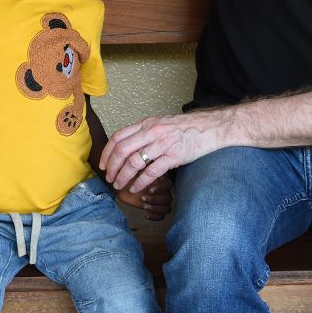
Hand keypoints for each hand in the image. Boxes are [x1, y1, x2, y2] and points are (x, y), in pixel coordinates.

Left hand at [100, 109, 227, 193]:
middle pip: (122, 150)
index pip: (118, 137)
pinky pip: (152, 171)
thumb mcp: (160, 124)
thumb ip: (144, 133)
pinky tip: (136, 188)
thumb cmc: (185, 128)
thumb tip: (127, 146)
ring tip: (119, 185)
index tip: (102, 164)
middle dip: (112, 167)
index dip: (107, 152)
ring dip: (123, 176)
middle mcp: (151, 132)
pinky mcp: (174, 156)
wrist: (209, 128)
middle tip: (109, 178)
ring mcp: (162, 143)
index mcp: (146, 124)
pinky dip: (141, 182)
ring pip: (134, 162)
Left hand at [115, 175, 172, 220]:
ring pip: (167, 208)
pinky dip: (155, 216)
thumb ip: (139, 170)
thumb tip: (144, 167)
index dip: (160, 188)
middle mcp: (161, 189)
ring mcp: (158, 199)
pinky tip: (145, 213)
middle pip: (168, 198)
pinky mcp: (153, 208)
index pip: (168, 184)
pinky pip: (161, 215)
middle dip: (155, 200)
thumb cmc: (125, 177)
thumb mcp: (132, 171)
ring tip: (144, 206)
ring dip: (155, 208)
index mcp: (158, 178)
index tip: (149, 190)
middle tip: (142, 198)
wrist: (119, 186)